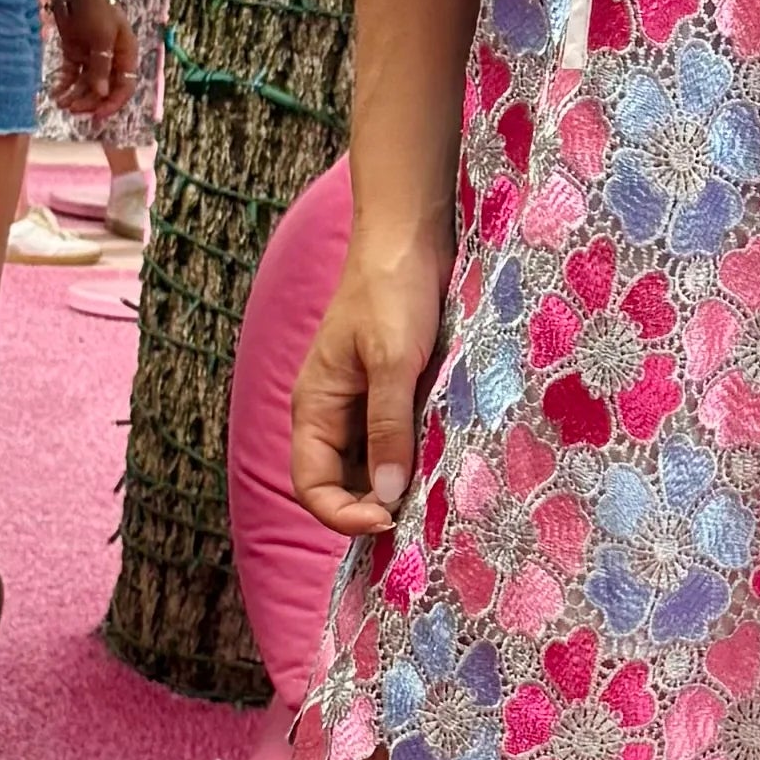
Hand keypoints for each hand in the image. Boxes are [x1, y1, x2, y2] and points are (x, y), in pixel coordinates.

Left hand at [47, 0, 133, 125]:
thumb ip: (101, 66)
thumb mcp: (102, 37)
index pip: (124, 86)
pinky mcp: (74, 51)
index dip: (113, 103)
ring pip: (87, 84)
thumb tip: (101, 94)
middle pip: (104, 88)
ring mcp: (92, 55)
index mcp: (125, 54)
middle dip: (90, 101)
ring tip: (61, 103)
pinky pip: (72, 74)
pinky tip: (56, 93)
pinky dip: (65, 85)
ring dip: (76, 95)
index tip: (97, 116)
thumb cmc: (97, 6)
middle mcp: (111, 58)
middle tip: (73, 109)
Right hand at [290, 233, 448, 544]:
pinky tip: (447, 463)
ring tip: (438, 494)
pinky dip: (418, 458)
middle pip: (343, 484)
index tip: (390, 522)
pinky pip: (399, 441)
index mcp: (314, 408)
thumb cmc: (391, 290)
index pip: (312, 486)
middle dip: (375, 507)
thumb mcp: (393, 361)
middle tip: (423, 515)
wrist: (411, 237)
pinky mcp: (395, 395)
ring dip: (400, 484)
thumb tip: (389, 496)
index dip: (343, 515)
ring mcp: (365, 405)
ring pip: (374, 467)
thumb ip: (388, 428)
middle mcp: (334, 414)